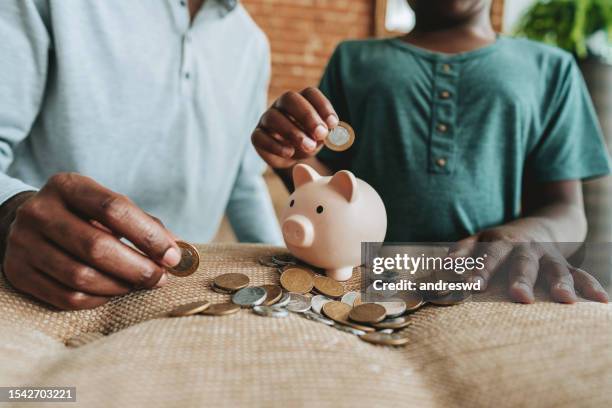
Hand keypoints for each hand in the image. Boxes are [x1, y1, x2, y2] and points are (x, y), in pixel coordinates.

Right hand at [1, 173, 180, 309]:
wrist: (27, 224)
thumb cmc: (83, 216)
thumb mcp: (107, 208)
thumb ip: (143, 224)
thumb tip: (177, 251)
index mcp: (67, 186)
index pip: (114, 208)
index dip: (148, 236)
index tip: (172, 256)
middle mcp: (40, 211)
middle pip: (97, 247)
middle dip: (137, 268)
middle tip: (160, 278)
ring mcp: (23, 243)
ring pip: (81, 277)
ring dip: (119, 286)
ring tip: (137, 284)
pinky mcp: (18, 273)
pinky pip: (66, 297)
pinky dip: (97, 300)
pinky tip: (111, 292)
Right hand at [252, 87, 338, 168]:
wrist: (291, 157)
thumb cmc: (308, 141)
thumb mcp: (320, 138)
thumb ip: (324, 134)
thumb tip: (326, 131)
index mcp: (301, 100)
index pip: (310, 93)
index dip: (322, 106)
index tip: (333, 124)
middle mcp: (281, 105)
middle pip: (289, 99)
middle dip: (307, 115)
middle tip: (320, 134)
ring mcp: (267, 119)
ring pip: (273, 117)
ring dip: (292, 132)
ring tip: (308, 146)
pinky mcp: (257, 136)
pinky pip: (260, 137)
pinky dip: (275, 146)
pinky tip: (289, 153)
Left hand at [449, 227, 608, 303]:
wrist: (539, 226)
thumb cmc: (498, 242)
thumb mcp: (476, 242)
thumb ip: (459, 255)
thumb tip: (440, 270)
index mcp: (500, 242)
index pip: (488, 257)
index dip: (480, 270)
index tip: (472, 286)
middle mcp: (525, 248)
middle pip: (523, 262)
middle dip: (522, 279)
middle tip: (519, 297)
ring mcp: (548, 255)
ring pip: (556, 267)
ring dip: (561, 282)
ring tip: (565, 300)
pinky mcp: (566, 264)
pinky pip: (580, 273)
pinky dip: (590, 285)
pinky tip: (601, 300)